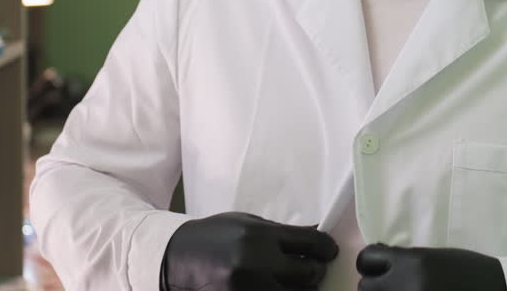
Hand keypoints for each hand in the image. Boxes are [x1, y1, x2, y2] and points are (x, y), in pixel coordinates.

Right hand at [160, 211, 338, 290]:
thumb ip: (279, 232)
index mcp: (259, 236)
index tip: (329, 252)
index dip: (327, 249)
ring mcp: (249, 288)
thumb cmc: (214, 236)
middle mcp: (257, 264)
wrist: (177, 258)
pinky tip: (278, 287)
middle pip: (309, 274)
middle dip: (316, 272)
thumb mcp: (246, 223)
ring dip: (302, 289)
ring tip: (297, 282)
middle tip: (313, 270)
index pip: (311, 244)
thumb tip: (315, 237)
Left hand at [356, 243, 504, 290]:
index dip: (372, 264)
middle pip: (365, 287)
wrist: (496, 290)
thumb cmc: (468, 272)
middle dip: (376, 286)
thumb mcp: (436, 257)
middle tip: (390, 287)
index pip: (367, 259)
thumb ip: (406, 261)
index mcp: (412, 262)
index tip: (380, 268)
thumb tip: (381, 263)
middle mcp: (406, 285)